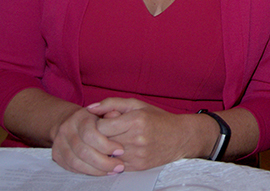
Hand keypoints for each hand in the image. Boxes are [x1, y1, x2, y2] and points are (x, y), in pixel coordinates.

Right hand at [51, 107, 126, 175]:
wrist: (71, 121)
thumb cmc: (95, 117)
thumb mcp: (106, 110)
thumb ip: (112, 111)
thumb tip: (115, 117)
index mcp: (80, 117)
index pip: (90, 134)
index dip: (106, 145)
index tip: (121, 151)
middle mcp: (67, 129)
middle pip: (83, 151)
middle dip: (103, 162)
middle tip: (119, 166)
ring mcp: (59, 142)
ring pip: (76, 162)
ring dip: (96, 170)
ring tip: (112, 171)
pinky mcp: (56, 154)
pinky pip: (71, 167)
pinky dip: (87, 172)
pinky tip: (101, 171)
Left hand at [88, 98, 203, 170]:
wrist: (180, 137)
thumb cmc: (157, 118)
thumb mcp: (137, 105)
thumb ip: (112, 103)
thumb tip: (90, 108)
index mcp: (136, 120)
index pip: (101, 126)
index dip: (97, 124)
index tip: (101, 122)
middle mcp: (136, 138)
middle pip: (102, 141)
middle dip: (98, 137)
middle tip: (103, 132)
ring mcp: (137, 154)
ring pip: (106, 155)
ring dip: (104, 149)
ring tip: (111, 141)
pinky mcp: (138, 166)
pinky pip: (114, 165)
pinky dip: (112, 159)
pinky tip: (118, 151)